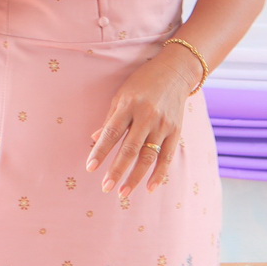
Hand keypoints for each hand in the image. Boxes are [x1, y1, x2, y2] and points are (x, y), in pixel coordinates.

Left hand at [85, 47, 200, 198]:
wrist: (175, 72)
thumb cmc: (142, 83)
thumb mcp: (121, 95)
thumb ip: (109, 119)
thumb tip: (93, 140)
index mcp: (128, 105)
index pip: (111, 132)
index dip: (100, 151)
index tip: (90, 168)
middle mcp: (146, 116)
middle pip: (130, 148)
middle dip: (117, 170)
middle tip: (106, 187)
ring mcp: (163, 125)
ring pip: (148, 157)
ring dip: (135, 178)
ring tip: (123, 193)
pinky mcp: (176, 131)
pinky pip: (167, 157)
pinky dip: (159, 174)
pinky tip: (149, 188)